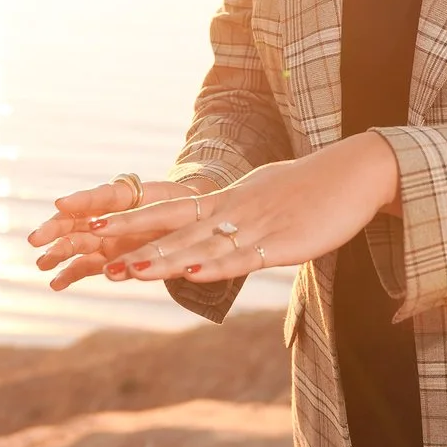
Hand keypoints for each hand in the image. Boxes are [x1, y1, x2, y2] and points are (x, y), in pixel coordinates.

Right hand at [28, 175, 197, 290]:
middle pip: (74, 224)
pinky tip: (56, 284)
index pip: (92, 199)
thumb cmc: (173, 202)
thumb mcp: (157, 196)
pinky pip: (86, 267)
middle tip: (37, 240)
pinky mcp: (110, 260)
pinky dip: (71, 275)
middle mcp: (104, 218)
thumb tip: (101, 206)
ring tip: (43, 264)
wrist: (193, 223)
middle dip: (54, 232)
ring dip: (58, 255)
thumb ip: (129, 202)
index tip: (60, 203)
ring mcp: (105, 240)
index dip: (78, 202)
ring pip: (76, 247)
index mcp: (116, 197)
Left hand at [89, 134, 398, 285]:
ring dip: (163, 259)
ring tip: (128, 271)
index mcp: (227, 201)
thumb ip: (238, 214)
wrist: (358, 172)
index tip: (91, 226)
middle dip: (131, 240)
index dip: (130, 221)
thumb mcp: (266, 196)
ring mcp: (256, 227)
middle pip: (173, 227)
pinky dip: (216, 268)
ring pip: (202, 246)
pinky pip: (244, 258)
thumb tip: (216, 230)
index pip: (168, 211)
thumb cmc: (314, 188)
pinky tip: (192, 274)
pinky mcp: (283, 243)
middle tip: (88, 247)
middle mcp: (233, 211)